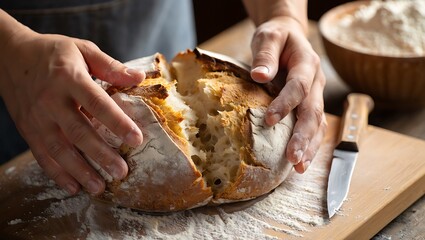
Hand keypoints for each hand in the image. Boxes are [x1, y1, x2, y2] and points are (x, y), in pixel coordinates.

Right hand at [0, 28, 144, 194]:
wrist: (9, 56)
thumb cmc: (53, 53)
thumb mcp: (82, 50)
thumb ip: (110, 66)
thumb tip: (138, 78)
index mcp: (69, 78)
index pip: (97, 103)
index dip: (117, 122)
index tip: (136, 139)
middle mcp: (52, 101)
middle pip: (78, 132)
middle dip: (101, 155)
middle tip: (121, 171)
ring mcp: (37, 118)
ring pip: (60, 149)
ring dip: (80, 171)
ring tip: (100, 187)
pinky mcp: (28, 129)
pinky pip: (42, 155)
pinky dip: (57, 173)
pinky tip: (73, 187)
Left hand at [249, 16, 326, 172]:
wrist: (290, 36)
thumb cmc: (277, 37)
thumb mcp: (268, 36)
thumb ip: (265, 54)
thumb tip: (258, 75)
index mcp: (307, 63)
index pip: (299, 86)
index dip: (286, 103)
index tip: (269, 120)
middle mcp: (316, 82)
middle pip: (314, 111)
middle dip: (303, 136)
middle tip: (293, 158)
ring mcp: (316, 95)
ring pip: (318, 124)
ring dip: (309, 146)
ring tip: (299, 167)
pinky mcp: (311, 105)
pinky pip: (315, 127)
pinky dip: (309, 145)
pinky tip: (301, 161)